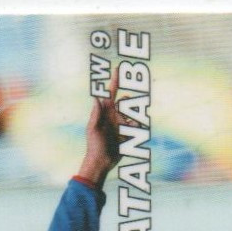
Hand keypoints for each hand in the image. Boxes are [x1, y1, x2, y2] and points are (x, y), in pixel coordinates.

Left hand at [77, 70, 131, 187]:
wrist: (101, 162)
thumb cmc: (94, 146)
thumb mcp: (92, 129)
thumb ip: (96, 114)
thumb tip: (96, 98)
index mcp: (106, 111)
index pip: (111, 92)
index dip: (115, 80)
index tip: (118, 68)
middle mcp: (115, 115)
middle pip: (126, 101)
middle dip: (129, 103)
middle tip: (127, 112)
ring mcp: (122, 125)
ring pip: (134, 114)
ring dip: (134, 118)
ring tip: (127, 129)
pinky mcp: (128, 134)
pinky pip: (137, 127)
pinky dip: (138, 129)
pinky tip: (132, 136)